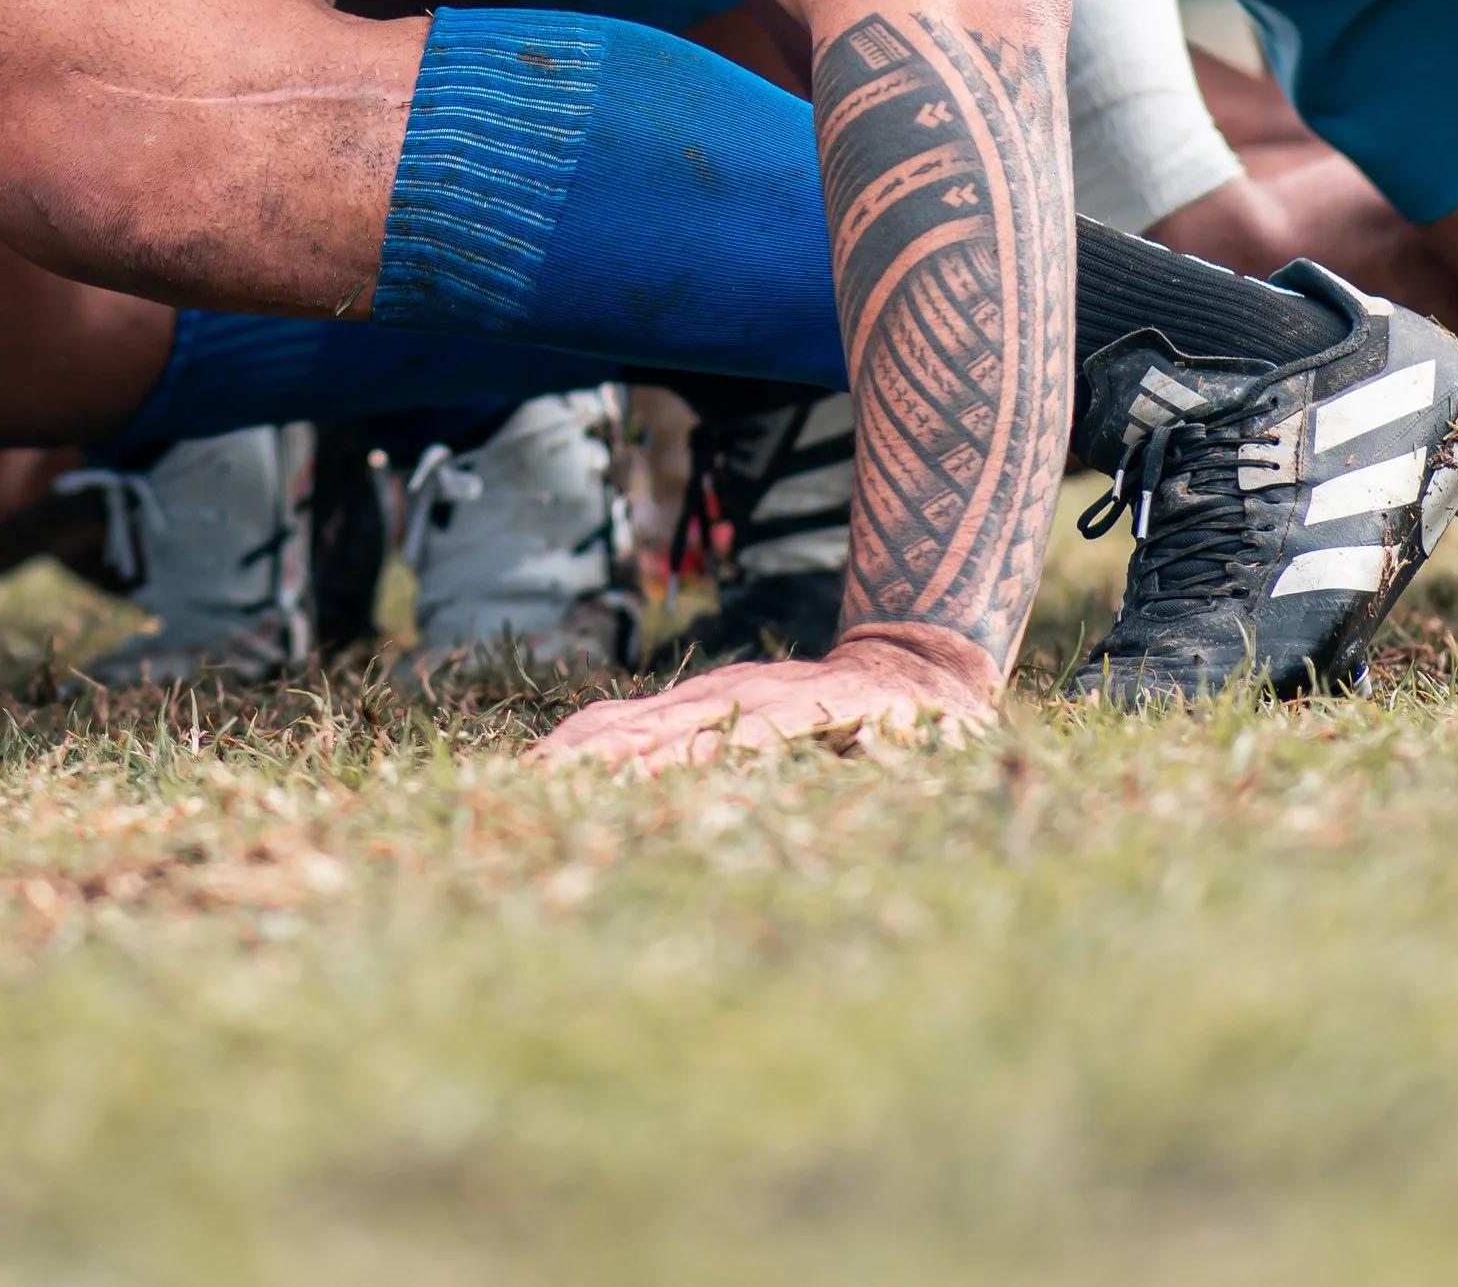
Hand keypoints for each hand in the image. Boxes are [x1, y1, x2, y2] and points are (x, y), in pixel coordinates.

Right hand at [529, 631, 999, 773]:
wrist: (918, 665)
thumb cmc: (934, 723)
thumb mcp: (934, 741)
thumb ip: (903, 745)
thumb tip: (876, 743)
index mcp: (802, 707)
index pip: (722, 734)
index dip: (674, 760)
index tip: (622, 788)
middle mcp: (748, 693)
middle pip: (659, 722)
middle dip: (600, 757)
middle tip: (535, 793)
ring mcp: (724, 691)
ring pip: (639, 716)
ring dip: (582, 748)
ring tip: (522, 781)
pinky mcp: (711, 699)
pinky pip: (643, 717)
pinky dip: (594, 739)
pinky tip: (554, 763)